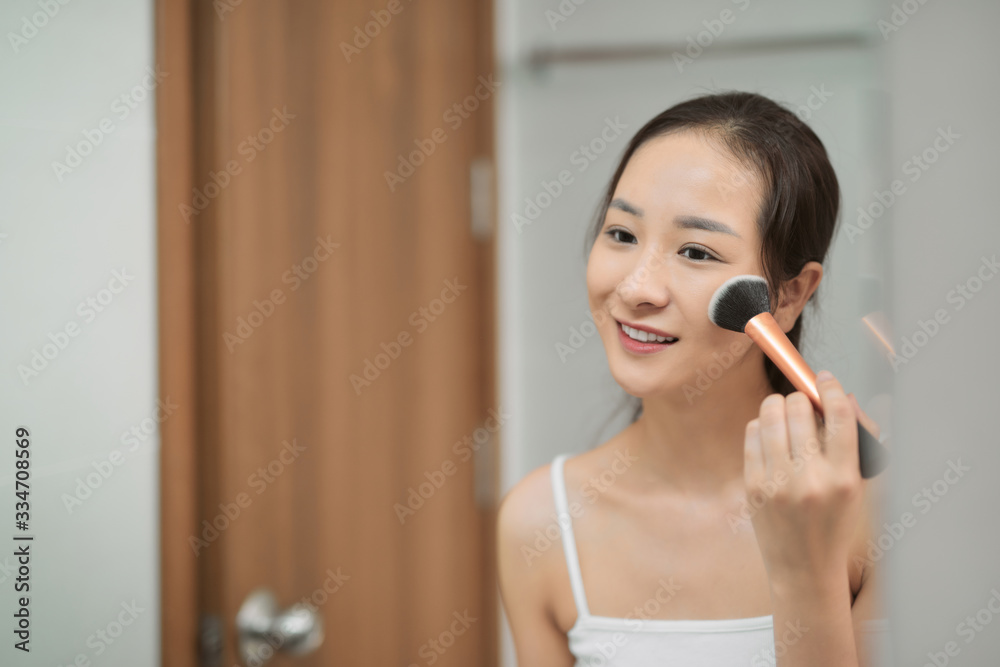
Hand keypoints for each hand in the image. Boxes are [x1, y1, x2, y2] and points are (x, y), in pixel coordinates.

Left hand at [743, 370, 874, 586]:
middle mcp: (811, 479)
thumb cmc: (834, 523)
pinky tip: (769, 432)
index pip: (839, 416)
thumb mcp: (857, 486)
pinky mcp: (754, 485)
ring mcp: (779, 482)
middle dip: (801, 397)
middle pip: (800, 408)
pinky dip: (761, 425)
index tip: (825, 378)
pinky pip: (753, 433)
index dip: (831, 388)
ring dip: (778, 404)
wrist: (804, 567)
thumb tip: (840, 396)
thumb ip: (854, 441)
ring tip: (783, 410)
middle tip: (803, 403)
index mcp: (845, 478)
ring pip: (771, 415)